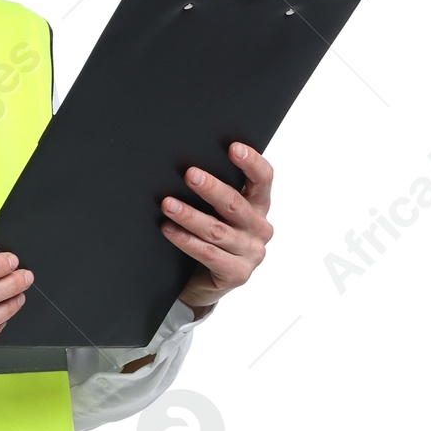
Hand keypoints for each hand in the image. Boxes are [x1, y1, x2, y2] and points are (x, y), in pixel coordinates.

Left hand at [160, 142, 273, 311]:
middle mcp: (260, 228)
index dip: (251, 162)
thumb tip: (188, 167)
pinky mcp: (237, 274)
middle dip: (210, 188)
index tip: (233, 147)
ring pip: (217, 230)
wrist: (205, 282)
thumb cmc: (210, 237)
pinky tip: (169, 229)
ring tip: (167, 204)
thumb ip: (215, 193)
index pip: (263, 179)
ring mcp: (251, 253)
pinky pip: (208, 254)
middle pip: (235, 204)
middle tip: (189, 174)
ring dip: (190, 215)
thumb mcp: (218, 212)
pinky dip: (186, 240)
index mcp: (259, 206)